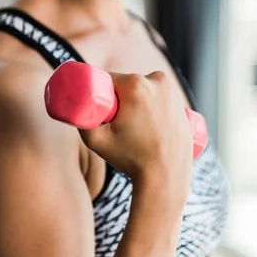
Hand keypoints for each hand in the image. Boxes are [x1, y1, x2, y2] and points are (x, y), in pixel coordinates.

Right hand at [78, 71, 192, 197]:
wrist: (166, 177)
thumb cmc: (131, 159)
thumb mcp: (96, 141)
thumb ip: (80, 120)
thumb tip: (74, 107)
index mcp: (136, 84)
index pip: (109, 79)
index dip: (101, 94)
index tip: (103, 112)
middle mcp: (158, 81)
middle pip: (127, 84)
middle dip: (120, 100)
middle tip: (119, 125)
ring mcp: (173, 91)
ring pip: (144, 91)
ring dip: (137, 103)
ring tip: (136, 128)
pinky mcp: (182, 103)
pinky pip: (159, 98)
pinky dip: (153, 108)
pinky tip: (151, 124)